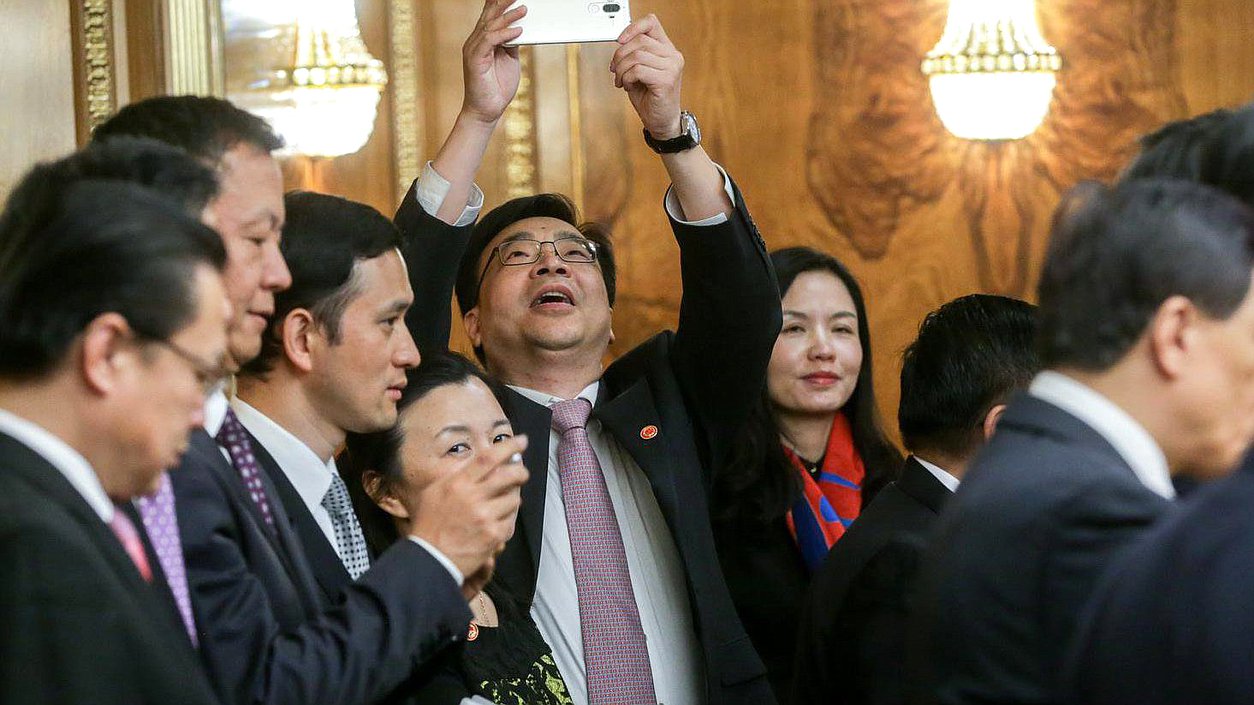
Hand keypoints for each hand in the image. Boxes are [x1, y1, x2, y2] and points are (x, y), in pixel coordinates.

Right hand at [407, 435, 528, 588]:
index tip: (521, 442)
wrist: (430, 558)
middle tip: (522, 472)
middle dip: (521, 471)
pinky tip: (498, 522)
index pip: (488, 458)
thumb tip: (472, 463)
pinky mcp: (493, 535)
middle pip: (509, 476)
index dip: (509, 447)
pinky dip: (507, 520)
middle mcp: (473, 497)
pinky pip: (511, 521)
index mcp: (458, 483)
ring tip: (503, 503)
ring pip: (514, 500)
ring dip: (512, 499)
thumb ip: (454, 476)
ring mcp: (485, 517)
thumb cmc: (429, 525)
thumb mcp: (433, 492)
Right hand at [461, 0, 525, 124]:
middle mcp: (475, 41)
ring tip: (524, 9)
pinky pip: (489, 40)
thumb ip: (512, 43)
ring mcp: (473, 49)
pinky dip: (504, 34)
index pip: (489, 15)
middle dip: (504, 2)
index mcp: (482, 40)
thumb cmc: (497, 87)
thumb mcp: (509, 59)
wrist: (487, 111)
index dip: (498, 2)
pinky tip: (518, 31)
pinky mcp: (474, 59)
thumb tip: (521, 28)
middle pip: (489, 16)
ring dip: (508, 16)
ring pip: (490, 25)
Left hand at [611, 14, 683, 138]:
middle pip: (640, 41)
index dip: (632, 27)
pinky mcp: (666, 80)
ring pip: (637, 55)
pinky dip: (627, 78)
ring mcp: (672, 67)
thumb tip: (619, 42)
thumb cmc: (651, 97)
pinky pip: (637, 70)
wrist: (662, 122)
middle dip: (620, 55)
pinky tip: (628, 86)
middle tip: (615, 69)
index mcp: (667, 49)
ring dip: (622, 69)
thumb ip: (634, 54)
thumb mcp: (640, 70)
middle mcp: (673, 56)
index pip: (651, 23)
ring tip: (622, 80)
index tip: (619, 40)